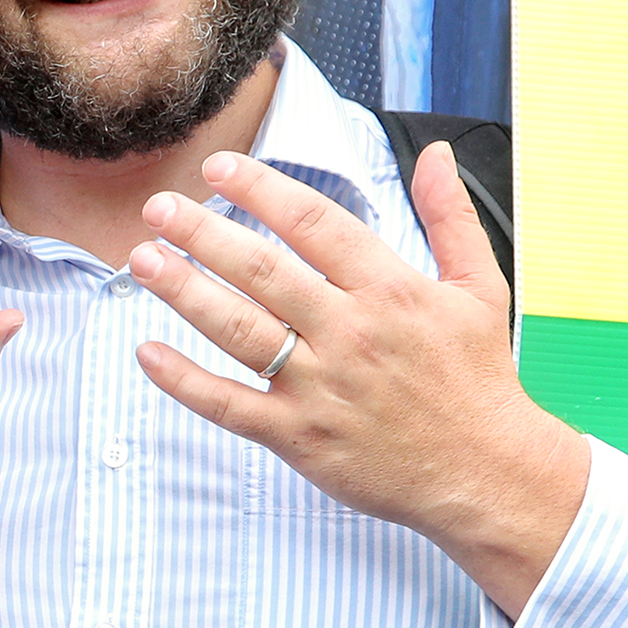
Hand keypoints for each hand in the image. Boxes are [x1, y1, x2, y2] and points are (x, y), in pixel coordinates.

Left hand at [127, 144, 588, 618]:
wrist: (486, 474)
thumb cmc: (477, 379)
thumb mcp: (481, 287)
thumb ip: (450, 216)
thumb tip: (432, 153)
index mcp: (391, 290)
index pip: (313, 222)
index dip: (261, 188)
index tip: (219, 168)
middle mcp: (350, 333)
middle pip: (262, 270)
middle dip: (202, 232)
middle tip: (159, 207)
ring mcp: (321, 388)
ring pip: (238, 329)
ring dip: (183, 292)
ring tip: (141, 260)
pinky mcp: (300, 437)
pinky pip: (229, 405)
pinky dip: (184, 381)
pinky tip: (146, 353)